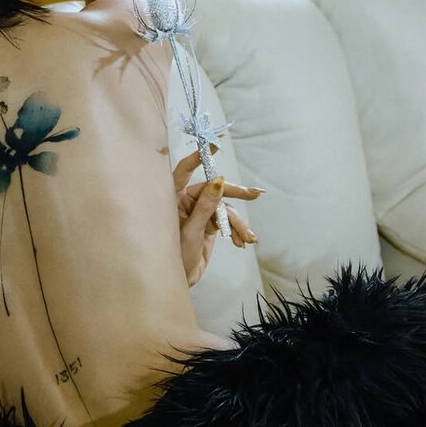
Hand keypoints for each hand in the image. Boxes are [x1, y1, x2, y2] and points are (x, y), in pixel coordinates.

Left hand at [172, 148, 261, 287]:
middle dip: (234, 193)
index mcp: (173, 198)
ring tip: (247, 237)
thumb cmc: (171, 255)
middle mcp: (185, 201)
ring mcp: (199, 212)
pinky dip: (236, 230)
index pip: (184, 172)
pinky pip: (227, 221)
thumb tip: (218, 181)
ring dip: (237, 222)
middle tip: (254, 195)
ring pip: (224, 208)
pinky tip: (243, 241)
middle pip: (213, 188)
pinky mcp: (209, 224)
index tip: (214, 146)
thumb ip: (205, 206)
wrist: (177, 280)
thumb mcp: (190, 230)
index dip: (197, 158)